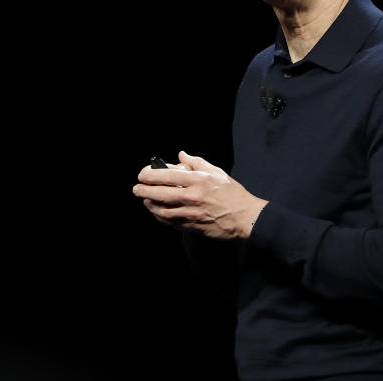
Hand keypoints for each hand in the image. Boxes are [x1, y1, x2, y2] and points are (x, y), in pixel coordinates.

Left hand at [133, 151, 266, 239]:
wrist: (245, 218)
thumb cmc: (232, 194)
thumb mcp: (217, 172)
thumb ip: (197, 162)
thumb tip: (181, 155)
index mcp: (199, 180)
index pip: (167, 175)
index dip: (150, 174)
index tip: (143, 174)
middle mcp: (193, 196)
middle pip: (160, 193)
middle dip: (143, 190)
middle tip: (137, 188)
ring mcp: (191, 213)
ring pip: (161, 209)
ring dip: (149, 204)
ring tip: (145, 199)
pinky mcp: (191, 226)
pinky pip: (169, 221)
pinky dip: (159, 216)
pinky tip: (157, 211)